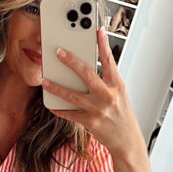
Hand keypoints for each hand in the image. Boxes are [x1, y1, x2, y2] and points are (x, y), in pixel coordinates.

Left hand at [41, 26, 144, 157]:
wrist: (127, 141)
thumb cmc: (122, 116)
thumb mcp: (120, 94)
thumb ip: (107, 81)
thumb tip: (90, 67)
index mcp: (117, 86)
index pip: (110, 60)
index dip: (103, 44)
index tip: (96, 30)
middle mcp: (108, 96)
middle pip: (87, 74)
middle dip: (71, 61)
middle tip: (59, 52)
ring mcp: (98, 109)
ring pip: (73, 95)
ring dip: (57, 87)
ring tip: (45, 80)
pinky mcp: (90, 122)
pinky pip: (70, 114)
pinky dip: (60, 109)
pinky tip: (51, 105)